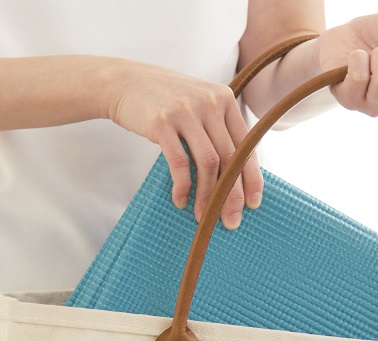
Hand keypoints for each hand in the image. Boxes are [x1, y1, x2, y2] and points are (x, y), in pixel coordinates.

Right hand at [107, 61, 262, 229]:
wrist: (124, 81)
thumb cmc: (166, 101)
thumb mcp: (199, 105)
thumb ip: (218, 129)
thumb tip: (235, 175)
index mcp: (224, 99)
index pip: (246, 145)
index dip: (252, 178)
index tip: (253, 204)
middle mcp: (209, 102)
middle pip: (229, 158)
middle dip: (231, 195)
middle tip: (231, 221)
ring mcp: (185, 111)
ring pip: (207, 163)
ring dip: (207, 196)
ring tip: (202, 216)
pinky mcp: (162, 122)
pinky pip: (179, 162)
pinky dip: (183, 186)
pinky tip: (180, 201)